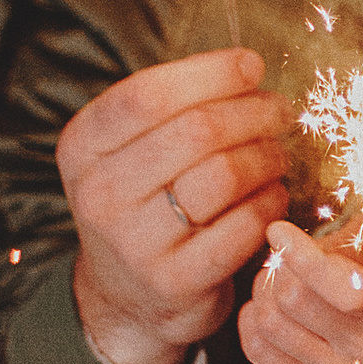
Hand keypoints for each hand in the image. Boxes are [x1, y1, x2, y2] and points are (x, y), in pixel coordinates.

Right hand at [55, 51, 289, 363]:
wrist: (127, 297)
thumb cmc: (143, 204)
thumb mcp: (129, 152)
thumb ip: (171, 109)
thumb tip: (246, 68)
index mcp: (82, 147)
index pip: (149, 94)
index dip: (211, 73)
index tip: (252, 65)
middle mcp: (99, 194)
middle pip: (196, 132)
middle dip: (253, 113)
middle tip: (280, 112)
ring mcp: (135, 243)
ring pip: (225, 176)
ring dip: (266, 158)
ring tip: (276, 155)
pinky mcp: (176, 281)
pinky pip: (243, 225)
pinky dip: (270, 203)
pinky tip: (272, 195)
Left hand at [238, 217, 362, 363]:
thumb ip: (340, 234)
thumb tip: (280, 238)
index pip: (346, 290)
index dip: (303, 258)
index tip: (278, 231)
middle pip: (294, 299)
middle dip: (279, 268)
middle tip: (282, 258)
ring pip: (271, 323)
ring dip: (263, 291)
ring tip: (275, 279)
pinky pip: (258, 351)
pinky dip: (251, 322)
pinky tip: (265, 305)